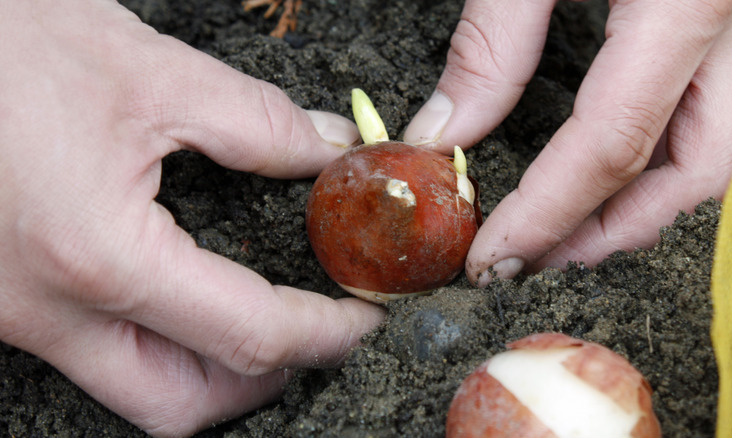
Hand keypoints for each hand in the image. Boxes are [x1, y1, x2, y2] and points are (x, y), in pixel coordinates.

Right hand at [0, 1, 384, 435]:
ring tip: (255, 321)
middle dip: (264, 379)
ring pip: (131, 392)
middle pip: (182, 402)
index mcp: (97, 257)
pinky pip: (90, 355)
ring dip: (207, 373)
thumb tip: (325, 150)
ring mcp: (11, 316)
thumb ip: (255, 122)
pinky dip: (154, 344)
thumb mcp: (145, 70)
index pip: (246, 335)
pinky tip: (181, 297)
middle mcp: (45, 311)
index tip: (359, 314)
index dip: (322, 332)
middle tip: (314, 331)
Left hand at [404, 0, 731, 284]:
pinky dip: (688, 155)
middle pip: (699, 170)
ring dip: (659, 204)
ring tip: (582, 229)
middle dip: (616, 230)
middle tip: (542, 256)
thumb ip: (496, 38)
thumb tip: (450, 130)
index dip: (550, 214)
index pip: (613, 144)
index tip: (496, 256)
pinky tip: (637, 166)